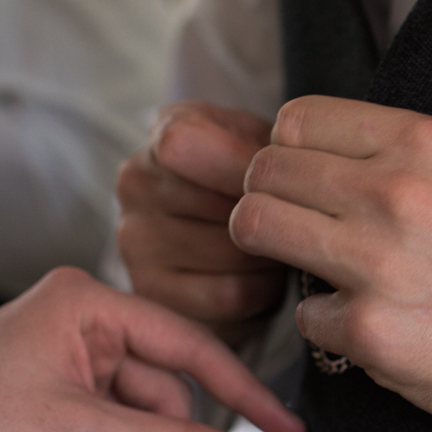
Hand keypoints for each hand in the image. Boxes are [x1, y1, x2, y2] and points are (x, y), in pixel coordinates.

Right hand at [116, 101, 284, 343]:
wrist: (233, 237)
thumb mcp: (267, 148)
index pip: (183, 144)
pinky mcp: (153, 292)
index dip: (245, 166)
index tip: (279, 180)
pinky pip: (227, 294)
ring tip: (280, 247)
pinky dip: (261, 289)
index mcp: (165, 137)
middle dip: (272, 217)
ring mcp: (135, 242)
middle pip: (221, 205)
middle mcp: (136, 186)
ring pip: (230, 253)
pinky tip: (266, 277)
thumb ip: (272, 150)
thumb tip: (286, 175)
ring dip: (271, 255)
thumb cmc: (255, 184)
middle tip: (296, 222)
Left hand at [231, 96, 431, 431]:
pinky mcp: (370, 330)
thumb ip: (407, 154)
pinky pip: (303, 314)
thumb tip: (330, 151)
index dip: (291, 152)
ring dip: (280, 253)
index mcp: (425, 144)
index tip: (306, 181)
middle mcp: (395, 193)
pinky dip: (328, 325)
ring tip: (319, 271)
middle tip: (302, 230)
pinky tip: (370, 327)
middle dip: (273, 200)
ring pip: (257, 229)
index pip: (297, 120)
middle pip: (264, 171)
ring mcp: (378, 263)